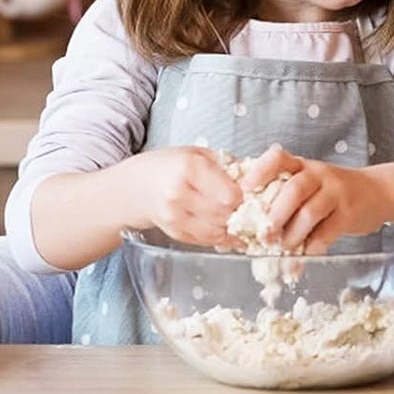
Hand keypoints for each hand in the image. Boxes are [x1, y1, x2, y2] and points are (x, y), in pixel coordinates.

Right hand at [123, 146, 241, 246]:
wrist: (135, 187)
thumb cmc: (169, 166)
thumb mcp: (198, 153)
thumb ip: (227, 165)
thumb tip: (258, 175)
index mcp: (188, 168)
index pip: (229, 194)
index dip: (245, 196)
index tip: (250, 193)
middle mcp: (179, 195)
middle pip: (225, 214)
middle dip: (241, 212)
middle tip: (249, 207)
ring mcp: (175, 218)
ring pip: (218, 231)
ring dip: (233, 227)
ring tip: (239, 217)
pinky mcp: (175, 234)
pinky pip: (207, 240)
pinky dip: (221, 236)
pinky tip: (227, 227)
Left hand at [241, 145, 390, 253]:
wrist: (377, 192)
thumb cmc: (332, 191)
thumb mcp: (308, 181)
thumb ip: (283, 193)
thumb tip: (246, 220)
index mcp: (302, 165)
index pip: (278, 158)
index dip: (259, 172)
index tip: (244, 191)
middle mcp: (319, 174)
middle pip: (293, 189)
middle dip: (274, 215)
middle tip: (263, 235)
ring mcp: (336, 192)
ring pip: (309, 213)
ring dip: (292, 235)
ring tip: (283, 247)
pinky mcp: (349, 214)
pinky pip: (327, 232)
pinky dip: (312, 246)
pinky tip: (306, 252)